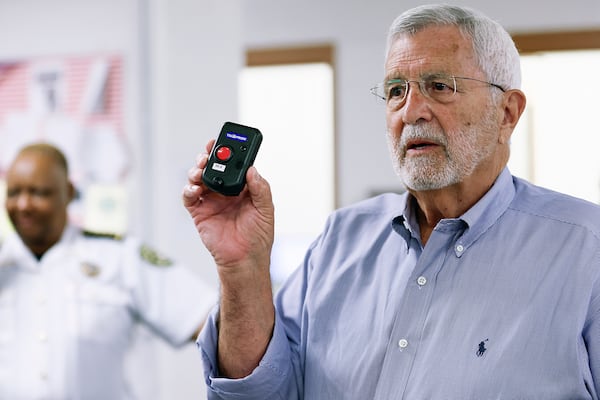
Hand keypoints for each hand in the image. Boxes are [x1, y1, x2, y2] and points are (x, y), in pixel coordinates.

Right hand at [183, 140, 275, 377]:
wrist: (244, 260)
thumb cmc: (258, 237)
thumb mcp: (266, 211)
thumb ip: (261, 189)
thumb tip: (252, 170)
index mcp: (243, 187)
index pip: (233, 164)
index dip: (228, 151)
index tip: (225, 140)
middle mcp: (225, 191)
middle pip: (214, 167)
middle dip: (209, 156)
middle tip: (209, 152)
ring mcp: (211, 200)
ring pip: (199, 177)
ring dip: (197, 170)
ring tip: (200, 171)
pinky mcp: (199, 212)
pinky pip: (189, 196)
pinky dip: (188, 189)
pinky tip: (194, 188)